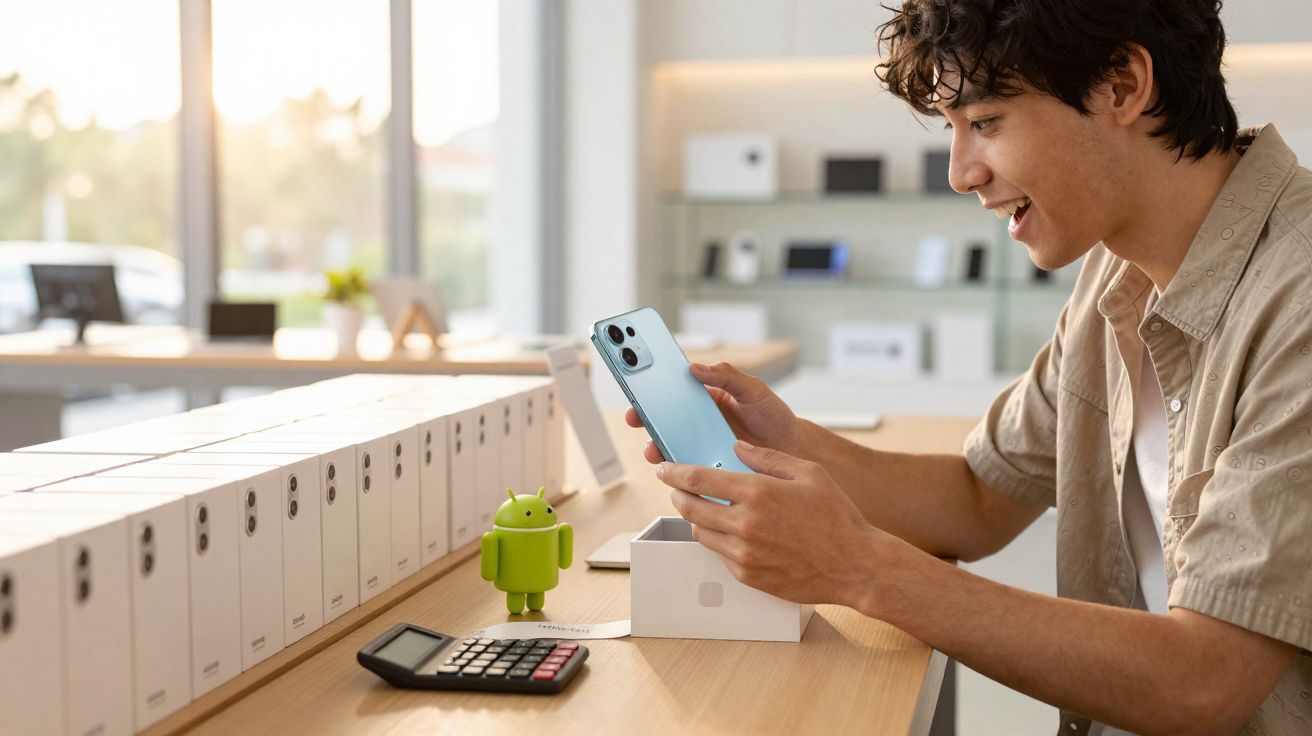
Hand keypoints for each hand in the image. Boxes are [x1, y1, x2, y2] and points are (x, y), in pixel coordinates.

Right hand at [625, 361, 803, 464]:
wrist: (794, 450)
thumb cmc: (774, 417)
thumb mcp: (753, 389)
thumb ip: (727, 375)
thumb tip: (697, 367)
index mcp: (707, 398)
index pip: (674, 392)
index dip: (653, 390)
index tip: (637, 389)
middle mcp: (700, 422)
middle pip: (665, 420)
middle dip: (646, 419)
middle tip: (636, 418)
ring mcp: (703, 445)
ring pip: (671, 446)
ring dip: (657, 448)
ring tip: (655, 450)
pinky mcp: (709, 467)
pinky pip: (688, 469)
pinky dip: (679, 471)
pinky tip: (677, 471)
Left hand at [655, 440, 894, 607]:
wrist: (854, 566)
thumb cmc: (837, 517)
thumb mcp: (809, 473)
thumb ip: (768, 457)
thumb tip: (737, 448)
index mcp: (758, 493)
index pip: (698, 479)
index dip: (674, 472)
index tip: (664, 468)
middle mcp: (745, 524)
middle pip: (690, 507)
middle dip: (678, 494)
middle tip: (677, 487)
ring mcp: (744, 554)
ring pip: (700, 533)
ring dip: (695, 518)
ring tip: (702, 508)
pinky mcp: (747, 575)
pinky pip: (718, 554)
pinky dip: (717, 540)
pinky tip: (728, 531)